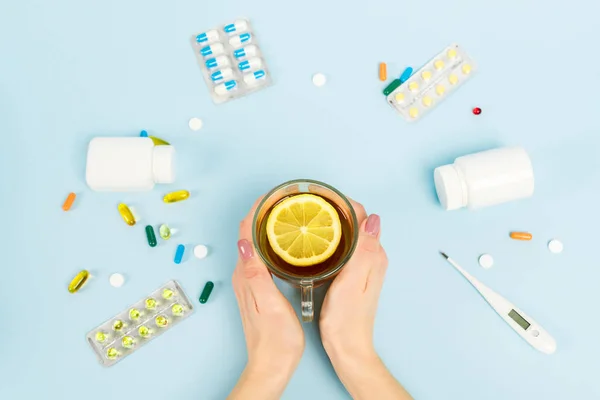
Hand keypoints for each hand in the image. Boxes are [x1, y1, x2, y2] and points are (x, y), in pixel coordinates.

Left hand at [228, 198, 303, 399]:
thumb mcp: (269, 305)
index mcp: (246, 274)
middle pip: (249, 233)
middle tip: (284, 198)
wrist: (272, 364)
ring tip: (286, 213)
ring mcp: (250, 281)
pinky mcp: (259, 287)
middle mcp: (244, 274)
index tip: (273, 194)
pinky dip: (271, 242)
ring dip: (266, 225)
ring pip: (255, 243)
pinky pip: (261, 255)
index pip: (245, 231)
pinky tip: (285, 243)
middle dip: (263, 212)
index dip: (257, 208)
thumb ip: (256, 274)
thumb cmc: (275, 339)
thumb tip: (244, 242)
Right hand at [320, 201, 384, 362]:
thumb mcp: (352, 282)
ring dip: (333, 222)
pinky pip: (344, 247)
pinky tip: (316, 241)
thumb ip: (364, 250)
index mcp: (373, 256)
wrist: (347, 348)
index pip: (363, 216)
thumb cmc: (347, 319)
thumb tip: (373, 218)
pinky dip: (332, 238)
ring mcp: (363, 266)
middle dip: (336, 209)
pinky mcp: (353, 274)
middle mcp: (372, 257)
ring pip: (349, 234)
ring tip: (310, 217)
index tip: (321, 197)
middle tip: (310, 204)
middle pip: (356, 222)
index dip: (343, 202)